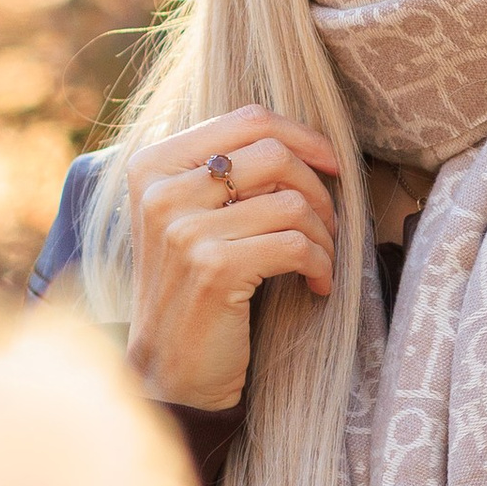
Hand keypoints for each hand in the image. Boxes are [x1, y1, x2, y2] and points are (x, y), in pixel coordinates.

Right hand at [123, 108, 343, 413]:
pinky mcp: (213, 269)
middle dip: (318, 189)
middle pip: (276, 153)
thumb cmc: (195, 285)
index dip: (304, 136)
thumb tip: (306, 138)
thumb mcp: (193, 216)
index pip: (249, 119)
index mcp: (153, 165)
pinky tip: (317, 284)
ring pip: (292, 203)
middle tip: (328, 225)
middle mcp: (161, 192)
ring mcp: (183, 230)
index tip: (332, 165)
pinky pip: (296, 246)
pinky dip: (321, 265)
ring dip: (323, 235)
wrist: (170, 366)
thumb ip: (228, 171)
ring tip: (320, 260)